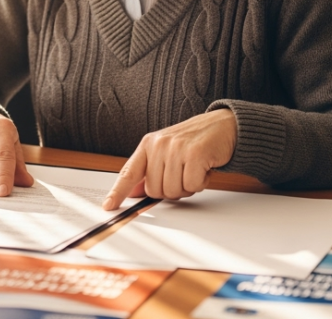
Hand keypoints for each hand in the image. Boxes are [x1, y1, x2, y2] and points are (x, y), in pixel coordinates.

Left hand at [103, 109, 236, 209]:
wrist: (222, 125)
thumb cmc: (194, 141)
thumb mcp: (166, 153)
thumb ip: (149, 172)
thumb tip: (133, 192)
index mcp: (148, 144)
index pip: (129, 172)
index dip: (118, 191)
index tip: (108, 206)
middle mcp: (159, 145)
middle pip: (155, 190)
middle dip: (171, 189)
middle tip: (183, 173)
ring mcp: (176, 148)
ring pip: (173, 191)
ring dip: (187, 186)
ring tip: (193, 169)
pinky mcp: (194, 153)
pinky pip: (191, 185)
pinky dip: (200, 182)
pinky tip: (204, 168)